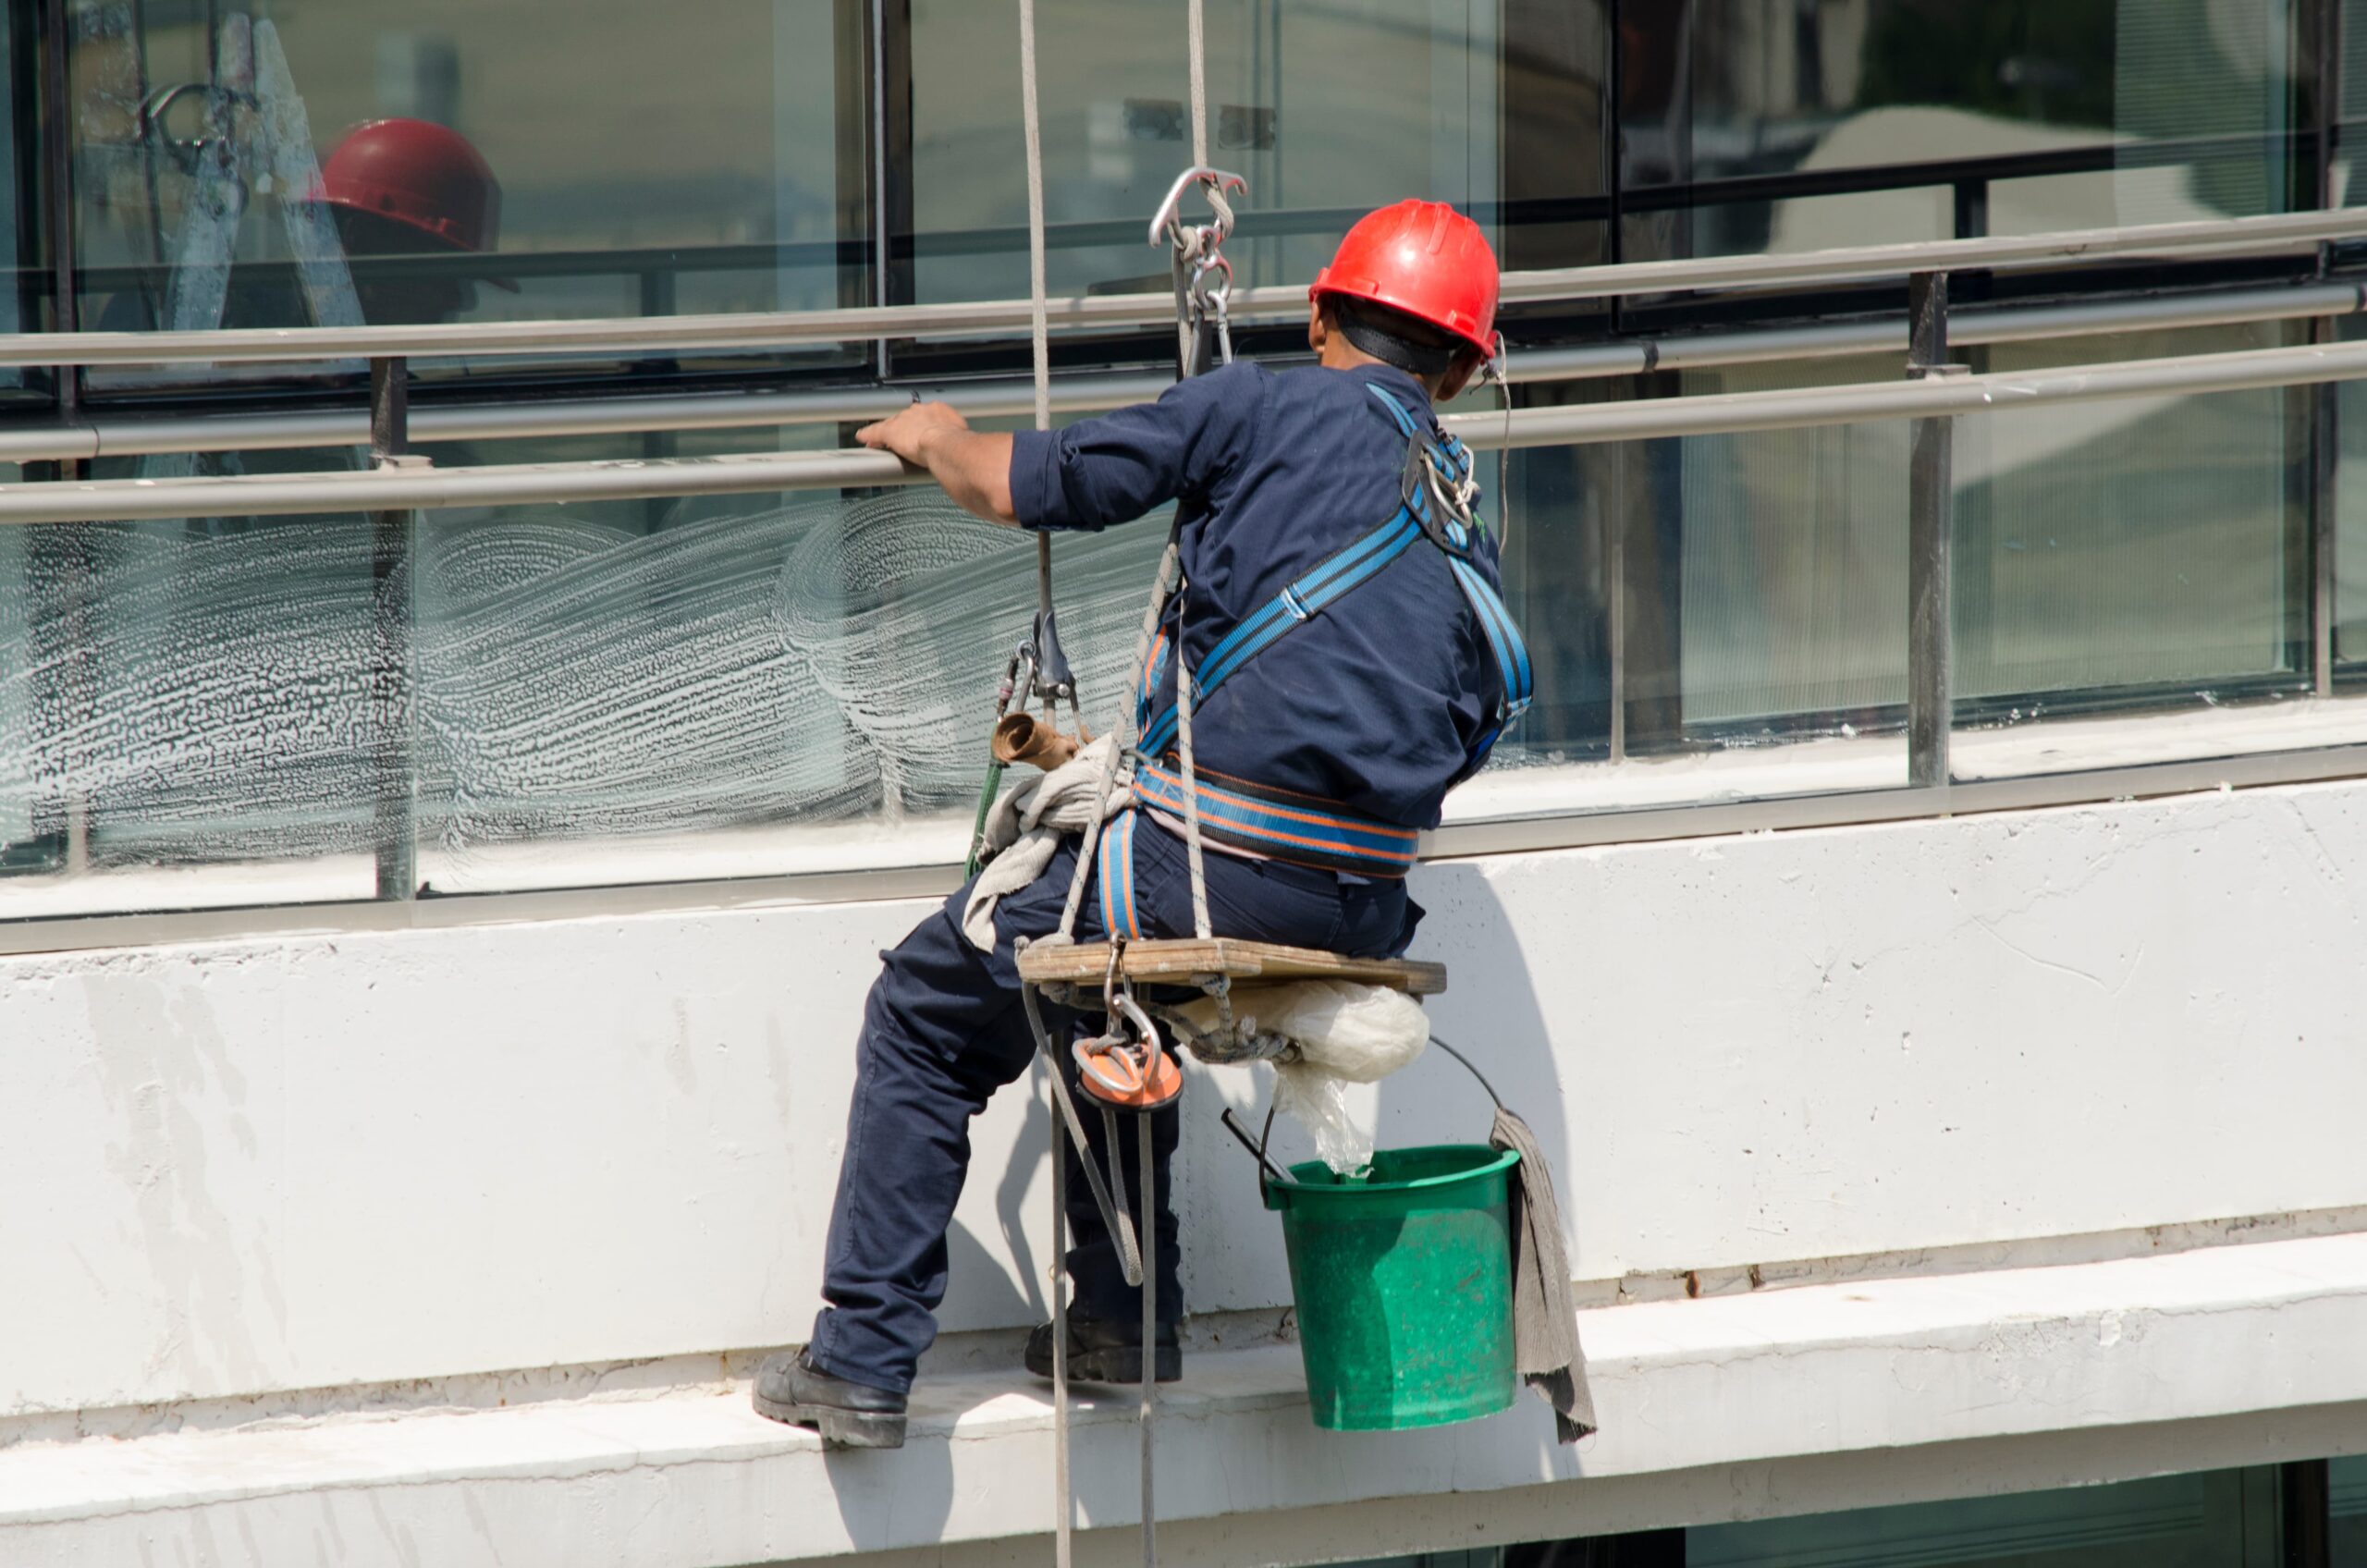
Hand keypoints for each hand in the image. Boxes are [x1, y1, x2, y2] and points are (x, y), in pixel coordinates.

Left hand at [856, 400, 970, 465]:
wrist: (945, 444)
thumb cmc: (957, 444)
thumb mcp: (963, 438)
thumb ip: (959, 439)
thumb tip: (965, 449)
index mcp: (938, 410)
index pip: (925, 415)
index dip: (921, 426)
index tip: (922, 434)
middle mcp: (919, 411)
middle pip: (906, 419)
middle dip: (904, 430)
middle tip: (906, 443)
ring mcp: (903, 421)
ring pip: (891, 425)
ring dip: (887, 435)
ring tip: (882, 444)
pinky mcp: (889, 432)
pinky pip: (876, 432)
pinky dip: (868, 435)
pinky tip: (863, 438)